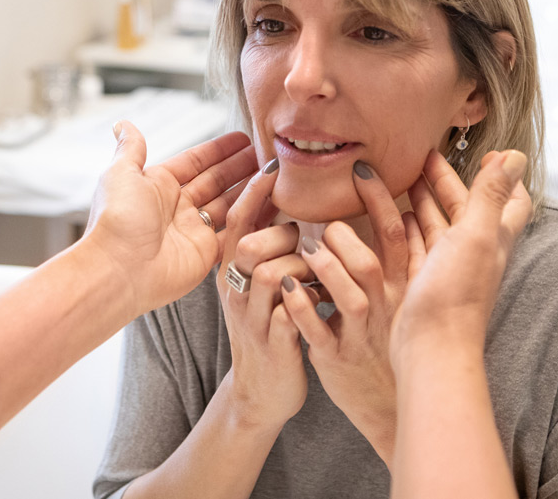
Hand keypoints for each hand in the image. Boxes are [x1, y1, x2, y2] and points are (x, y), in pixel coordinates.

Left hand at [83, 121, 256, 316]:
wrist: (118, 270)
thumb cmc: (116, 220)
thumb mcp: (121, 174)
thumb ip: (131, 148)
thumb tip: (122, 124)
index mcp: (157, 185)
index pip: (195, 162)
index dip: (218, 150)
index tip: (242, 138)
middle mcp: (176, 207)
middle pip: (215, 181)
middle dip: (240, 167)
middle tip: (265, 154)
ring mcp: (192, 231)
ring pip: (228, 204)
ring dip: (249, 189)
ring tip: (273, 172)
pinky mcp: (205, 254)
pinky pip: (234, 232)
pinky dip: (252, 219)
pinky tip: (269, 203)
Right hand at [218, 160, 312, 431]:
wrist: (260, 392)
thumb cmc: (268, 325)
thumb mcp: (257, 285)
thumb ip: (266, 246)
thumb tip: (285, 196)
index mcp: (230, 271)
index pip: (235, 220)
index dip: (253, 191)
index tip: (275, 166)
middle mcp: (235, 292)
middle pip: (248, 243)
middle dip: (282, 232)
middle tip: (306, 235)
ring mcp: (252, 319)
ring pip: (272, 274)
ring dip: (304, 265)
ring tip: (321, 269)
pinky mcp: (274, 345)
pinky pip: (290, 314)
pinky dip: (313, 300)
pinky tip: (327, 297)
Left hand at [279, 162, 410, 464]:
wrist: (384, 403)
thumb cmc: (387, 338)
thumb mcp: (399, 296)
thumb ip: (399, 255)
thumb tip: (406, 207)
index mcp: (401, 287)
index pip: (399, 235)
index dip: (382, 198)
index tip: (361, 168)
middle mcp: (385, 309)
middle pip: (374, 263)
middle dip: (347, 238)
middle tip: (326, 226)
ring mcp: (361, 334)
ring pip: (351, 297)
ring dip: (326, 268)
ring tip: (308, 251)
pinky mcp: (337, 357)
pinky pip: (320, 332)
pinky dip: (302, 308)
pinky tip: (288, 288)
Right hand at [391, 149, 530, 365]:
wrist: (431, 349)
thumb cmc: (457, 296)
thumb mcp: (476, 235)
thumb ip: (491, 194)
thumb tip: (516, 155)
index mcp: (493, 239)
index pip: (508, 201)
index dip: (502, 177)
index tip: (489, 154)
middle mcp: (473, 252)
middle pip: (464, 207)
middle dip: (448, 180)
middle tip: (425, 155)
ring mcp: (445, 267)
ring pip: (437, 224)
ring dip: (424, 198)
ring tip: (404, 175)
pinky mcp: (420, 281)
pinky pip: (414, 244)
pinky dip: (406, 224)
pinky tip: (393, 215)